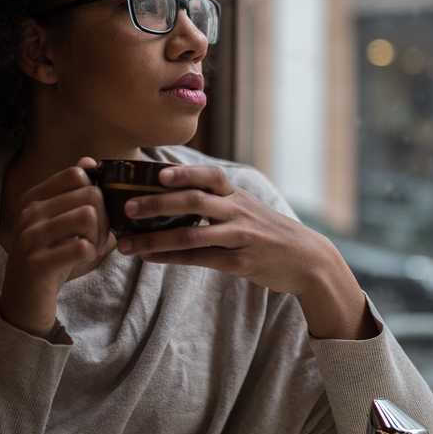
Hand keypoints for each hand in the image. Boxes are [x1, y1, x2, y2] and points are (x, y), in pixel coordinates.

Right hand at [0, 157, 115, 335]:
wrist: (25, 299)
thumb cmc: (50, 256)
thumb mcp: (61, 221)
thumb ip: (75, 193)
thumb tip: (90, 161)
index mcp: (33, 197)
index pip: (77, 174)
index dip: (96, 192)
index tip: (95, 214)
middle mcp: (29, 213)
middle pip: (89, 194)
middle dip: (104, 217)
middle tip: (96, 236)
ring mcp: (30, 237)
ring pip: (88, 216)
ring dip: (98, 235)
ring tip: (90, 247)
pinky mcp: (37, 262)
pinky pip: (83, 246)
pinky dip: (91, 254)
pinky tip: (82, 260)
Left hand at [115, 165, 336, 295]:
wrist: (306, 258)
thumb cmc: (266, 231)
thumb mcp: (245, 207)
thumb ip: (215, 199)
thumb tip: (172, 190)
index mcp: (236, 194)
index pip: (210, 176)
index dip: (184, 172)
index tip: (157, 172)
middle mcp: (237, 211)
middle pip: (194, 201)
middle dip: (157, 203)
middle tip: (126, 207)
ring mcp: (240, 236)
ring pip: (192, 235)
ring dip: (155, 239)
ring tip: (127, 244)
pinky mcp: (240, 261)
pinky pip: (200, 259)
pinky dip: (171, 259)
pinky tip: (150, 258)